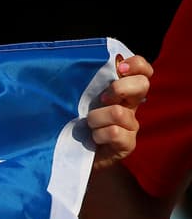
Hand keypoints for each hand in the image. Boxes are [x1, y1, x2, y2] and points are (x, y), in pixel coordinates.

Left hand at [87, 53, 151, 170]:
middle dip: (118, 88)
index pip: (143, 70)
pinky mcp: (128, 144)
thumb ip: (86, 85)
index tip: (119, 68)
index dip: (136, 65)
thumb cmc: (77, 123)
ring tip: (88, 125)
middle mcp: (131, 106)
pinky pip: (113, 132)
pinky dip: (98, 134)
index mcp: (123, 92)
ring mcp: (131, 125)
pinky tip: (93, 138)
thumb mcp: (80, 100)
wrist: (77, 154)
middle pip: (142, 85)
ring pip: (118, 112)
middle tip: (101, 99)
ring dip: (96, 118)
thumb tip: (76, 63)